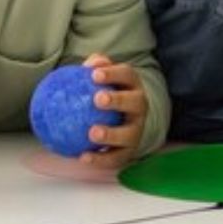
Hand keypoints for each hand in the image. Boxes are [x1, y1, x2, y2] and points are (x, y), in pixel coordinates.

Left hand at [77, 54, 147, 168]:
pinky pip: (116, 157)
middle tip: (98, 99)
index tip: (94, 75)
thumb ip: (95, 69)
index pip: (127, 76)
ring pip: (129, 134)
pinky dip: (100, 159)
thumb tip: (89, 64)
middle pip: (135, 102)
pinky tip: (83, 156)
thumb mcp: (101, 82)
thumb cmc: (104, 97)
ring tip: (92, 133)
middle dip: (119, 100)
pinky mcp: (129, 151)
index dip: (113, 74)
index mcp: (132, 88)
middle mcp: (139, 108)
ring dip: (112, 134)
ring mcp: (136, 130)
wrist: (118, 126)